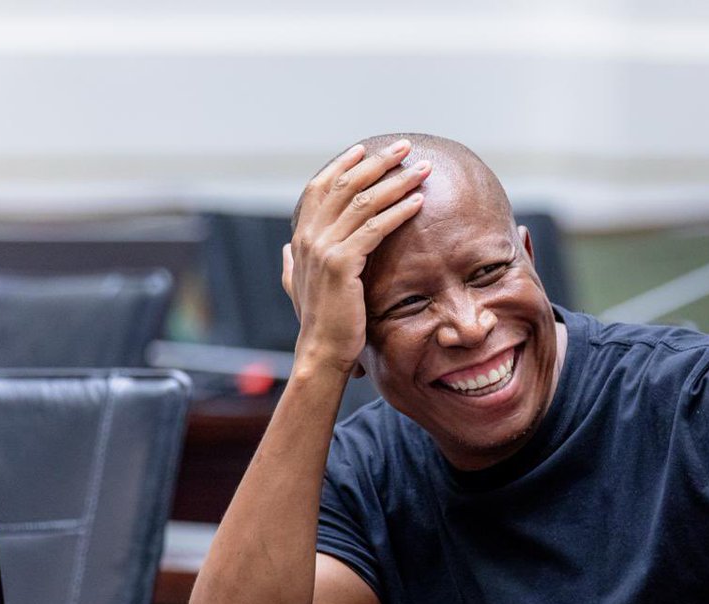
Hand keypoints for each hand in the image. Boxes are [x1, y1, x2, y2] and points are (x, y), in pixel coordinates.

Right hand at [283, 139, 430, 376]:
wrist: (321, 351)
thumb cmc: (319, 321)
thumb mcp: (300, 285)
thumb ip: (293, 263)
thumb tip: (287, 248)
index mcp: (301, 237)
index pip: (321, 187)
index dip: (344, 165)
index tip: (367, 150)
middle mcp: (309, 237)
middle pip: (346, 186)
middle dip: (378, 163)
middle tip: (405, 148)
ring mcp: (324, 249)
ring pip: (364, 202)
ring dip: (396, 181)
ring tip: (421, 169)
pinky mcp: (342, 264)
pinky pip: (375, 228)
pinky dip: (398, 211)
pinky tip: (418, 202)